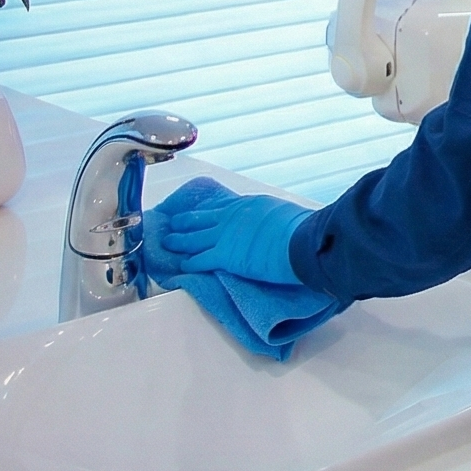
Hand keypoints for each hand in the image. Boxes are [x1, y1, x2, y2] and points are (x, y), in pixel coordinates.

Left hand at [154, 187, 307, 286]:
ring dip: (179, 241)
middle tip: (174, 223)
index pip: (220, 206)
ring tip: (168, 242)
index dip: (206, 209)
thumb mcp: (284, 213)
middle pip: (201, 219)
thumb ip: (270, 218)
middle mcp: (232, 217)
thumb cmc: (301, 228)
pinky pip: (199, 261)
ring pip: (193, 238)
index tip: (199, 210)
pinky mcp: (224, 257)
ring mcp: (225, 236)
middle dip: (185, 221)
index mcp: (248, 204)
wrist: (300, 241)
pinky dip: (189, 264)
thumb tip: (273, 226)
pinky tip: (182, 266)